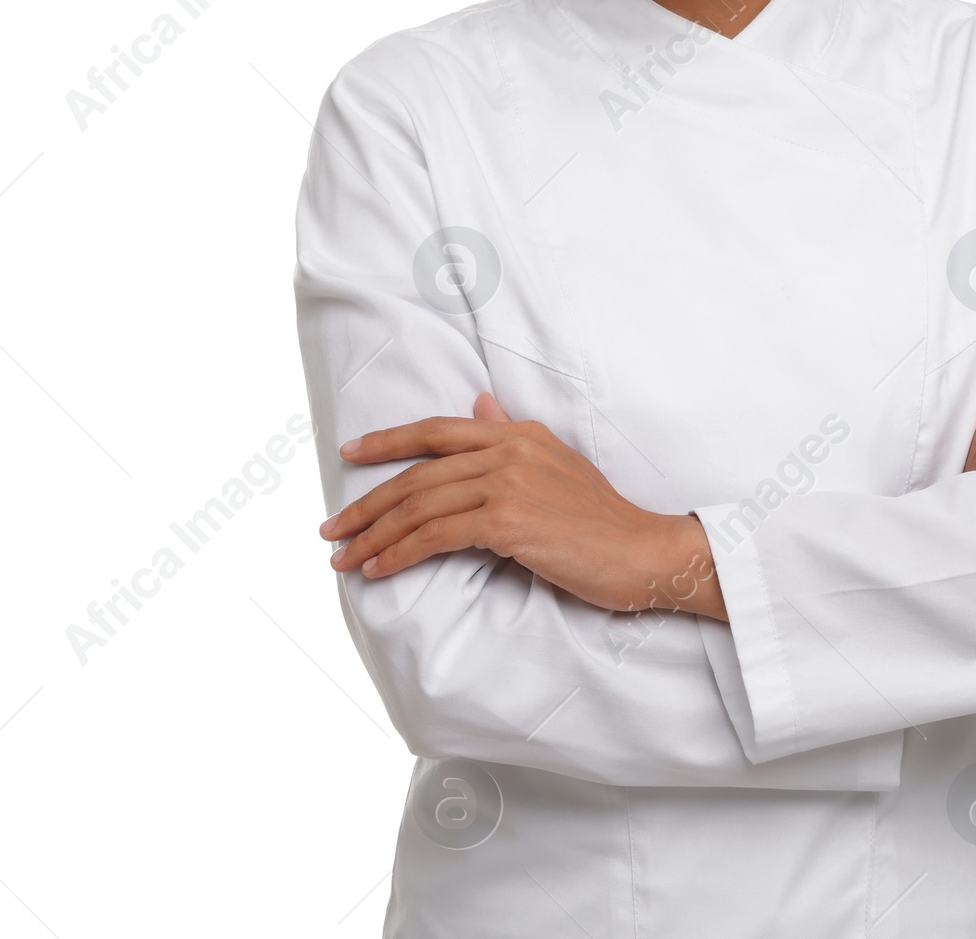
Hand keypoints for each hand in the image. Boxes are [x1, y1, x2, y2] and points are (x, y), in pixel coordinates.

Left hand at [319, 392, 727, 619]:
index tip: (351, 452)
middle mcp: (510, 450)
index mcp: (520, 433)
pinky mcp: (508, 522)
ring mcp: (508, 483)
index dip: (389, 440)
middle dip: (367, 501)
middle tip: (332, 529)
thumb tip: (480, 406)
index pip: (439, 430)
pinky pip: (436, 536)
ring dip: (374, 534)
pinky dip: (399, 553)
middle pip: (419, 472)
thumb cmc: (602, 519)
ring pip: (420, 505)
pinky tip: (378, 570)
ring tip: (345, 557)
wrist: (643, 552)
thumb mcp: (557, 464)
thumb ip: (513, 435)